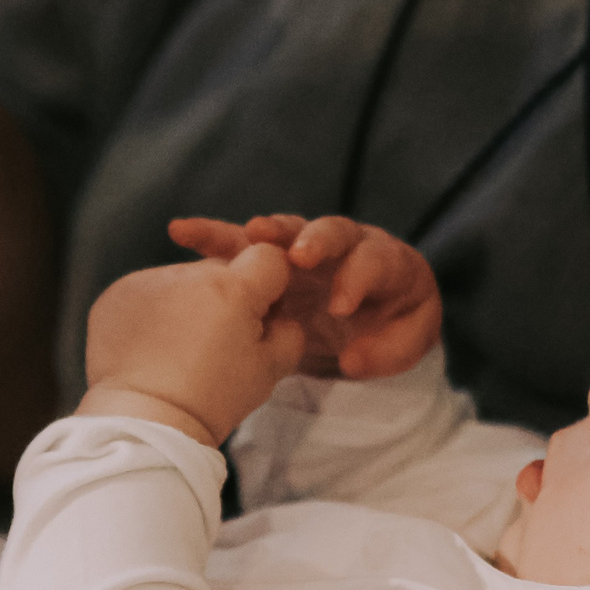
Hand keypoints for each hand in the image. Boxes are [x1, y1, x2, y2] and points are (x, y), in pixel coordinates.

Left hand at [81, 243, 308, 443]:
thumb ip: (288, 332)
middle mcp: (189, 273)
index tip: (259, 317)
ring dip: (187, 302)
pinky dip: (153, 311)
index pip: (267, 257)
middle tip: (216, 343)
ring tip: (179, 349)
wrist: (143, 422)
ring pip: (183, 280)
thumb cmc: (211, 401)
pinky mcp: (116, 293)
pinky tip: (152, 347)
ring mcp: (147, 280)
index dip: (269, 287)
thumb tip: (281, 316)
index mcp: (233, 288)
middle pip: (221, 269)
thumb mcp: (269, 372)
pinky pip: (147, 291)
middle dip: (226, 296)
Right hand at [169, 215, 440, 378]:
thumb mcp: (407, 343)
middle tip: (296, 255)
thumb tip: (351, 357)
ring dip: (255, 234)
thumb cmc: (391, 327)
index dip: (357, 279)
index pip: (373, 261)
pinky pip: (240, 245)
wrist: (370, 322)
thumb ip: (389, 351)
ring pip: (280, 234)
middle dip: (312, 240)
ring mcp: (303, 247)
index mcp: (384, 261)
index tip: (340, 307)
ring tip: (235, 234)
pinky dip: (212, 236)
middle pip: (330, 231)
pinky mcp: (269, 259)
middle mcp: (343, 245)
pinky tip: (181, 231)